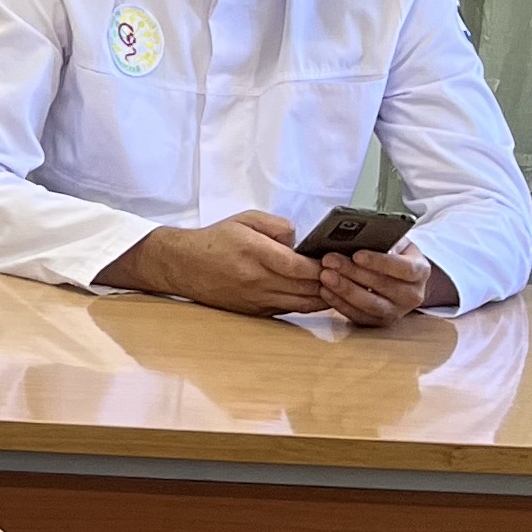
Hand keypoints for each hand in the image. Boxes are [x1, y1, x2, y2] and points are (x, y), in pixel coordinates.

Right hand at [102, 213, 324, 314]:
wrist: (184, 266)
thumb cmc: (216, 239)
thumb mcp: (246, 219)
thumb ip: (278, 226)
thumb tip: (301, 242)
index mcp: (255, 254)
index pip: (300, 266)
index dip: (324, 266)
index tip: (338, 260)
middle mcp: (257, 280)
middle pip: (306, 289)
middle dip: (330, 282)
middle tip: (346, 274)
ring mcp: (257, 300)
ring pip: (303, 304)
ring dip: (323, 296)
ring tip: (338, 285)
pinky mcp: (256, 312)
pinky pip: (290, 309)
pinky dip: (307, 303)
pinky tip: (317, 294)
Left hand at [314, 243, 441, 328]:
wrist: (399, 277)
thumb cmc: (393, 252)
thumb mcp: (394, 240)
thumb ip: (381, 239)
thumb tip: (354, 237)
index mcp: (421, 271)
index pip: (404, 268)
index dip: (379, 262)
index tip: (357, 254)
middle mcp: (412, 295)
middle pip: (383, 286)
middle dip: (353, 273)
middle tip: (329, 261)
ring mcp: (397, 312)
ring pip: (370, 305)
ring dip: (345, 290)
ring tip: (325, 275)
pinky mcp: (380, 323)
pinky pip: (359, 316)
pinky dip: (340, 304)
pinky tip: (325, 291)